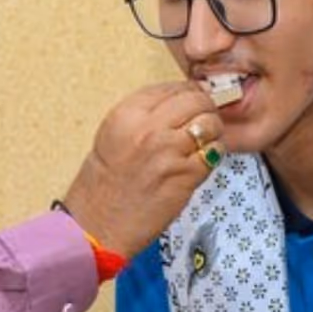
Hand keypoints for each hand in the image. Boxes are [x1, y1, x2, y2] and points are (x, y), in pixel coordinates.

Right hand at [61, 81, 222, 258]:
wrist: (98, 223)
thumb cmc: (103, 184)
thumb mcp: (112, 135)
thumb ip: (143, 115)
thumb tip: (176, 102)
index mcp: (127, 114)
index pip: (171, 87)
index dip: (186, 93)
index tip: (190, 100)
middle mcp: (149, 128)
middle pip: (195, 99)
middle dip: (204, 107)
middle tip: (203, 119)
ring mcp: (169, 151)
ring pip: (210, 123)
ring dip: (212, 131)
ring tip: (203, 141)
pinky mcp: (185, 175)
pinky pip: (214, 152)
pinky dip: (213, 154)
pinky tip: (202, 161)